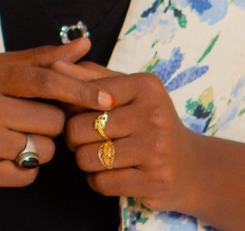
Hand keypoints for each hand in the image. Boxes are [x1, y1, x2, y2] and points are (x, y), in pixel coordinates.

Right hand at [0, 37, 114, 191]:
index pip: (45, 80)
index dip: (79, 90)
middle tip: (31, 119)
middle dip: (51, 123)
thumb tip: (85, 43)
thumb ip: (43, 58)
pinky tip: (7, 156)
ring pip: (43, 149)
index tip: (108, 99)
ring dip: (41, 147)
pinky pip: (28, 175)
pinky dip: (26, 168)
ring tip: (17, 137)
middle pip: (51, 120)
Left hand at [63, 70, 200, 212]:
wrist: (190, 166)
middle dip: (75, 138)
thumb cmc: (149, 122)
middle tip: (84, 139)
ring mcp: (156, 149)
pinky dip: (97, 181)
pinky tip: (109, 174)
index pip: (88, 94)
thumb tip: (55, 62)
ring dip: (85, 162)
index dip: (72, 108)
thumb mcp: (128, 92)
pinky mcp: (154, 180)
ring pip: (88, 158)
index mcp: (146, 85)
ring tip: (98, 156)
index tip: (75, 114)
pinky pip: (102, 183)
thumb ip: (92, 77)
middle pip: (81, 128)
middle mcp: (153, 114)